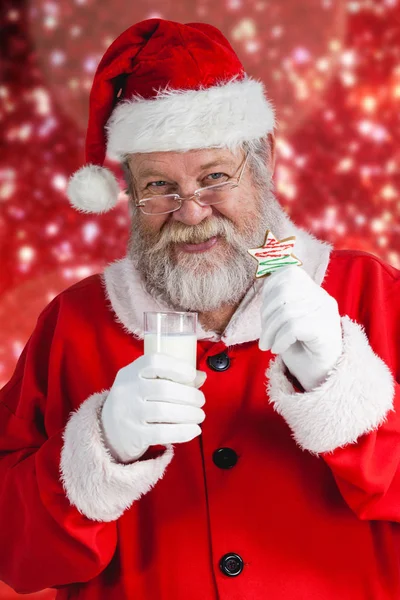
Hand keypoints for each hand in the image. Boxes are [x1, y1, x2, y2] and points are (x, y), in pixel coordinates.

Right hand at [101, 354, 205, 462]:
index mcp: (130, 372)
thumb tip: (201, 376)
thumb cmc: (135, 402)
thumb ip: (171, 378)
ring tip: (200, 415)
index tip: (191, 375)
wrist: (107, 432)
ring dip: (189, 414)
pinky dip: (183, 432)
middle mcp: (127, 391)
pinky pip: (163, 433)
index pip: (153, 362)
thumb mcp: (145, 384)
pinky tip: (194, 430)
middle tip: (201, 400)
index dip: (176, 366)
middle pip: (164, 389)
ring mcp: (129, 413)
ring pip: (165, 411)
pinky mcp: (134, 435)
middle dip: (189, 395)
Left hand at [259, 266, 341, 390]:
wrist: (323, 379)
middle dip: (266, 314)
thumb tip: (262, 291)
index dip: (269, 290)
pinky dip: (280, 339)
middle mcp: (323, 299)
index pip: (290, 273)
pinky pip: (294, 327)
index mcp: (314, 292)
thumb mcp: (286, 322)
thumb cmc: (302, 350)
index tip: (265, 314)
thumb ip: (278, 304)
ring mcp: (327, 314)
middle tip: (265, 336)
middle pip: (284, 291)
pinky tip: (278, 349)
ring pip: (287, 311)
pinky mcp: (326, 330)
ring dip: (270, 332)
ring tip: (269, 345)